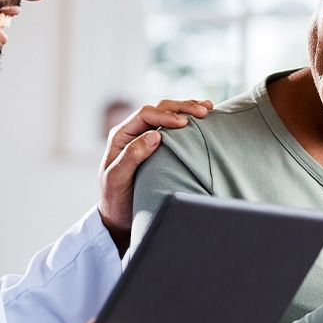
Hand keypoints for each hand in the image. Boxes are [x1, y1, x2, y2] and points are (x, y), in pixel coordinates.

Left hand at [98, 99, 212, 254]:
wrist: (117, 215)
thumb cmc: (115, 199)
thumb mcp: (117, 178)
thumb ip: (132, 155)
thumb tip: (154, 135)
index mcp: (121, 135)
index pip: (145, 115)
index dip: (165, 115)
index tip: (184, 123)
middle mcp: (133, 132)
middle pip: (158, 109)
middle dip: (181, 108)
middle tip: (203, 112)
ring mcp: (145, 137)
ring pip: (167, 114)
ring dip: (187, 109)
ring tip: (208, 108)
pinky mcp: (157, 145)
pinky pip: (172, 127)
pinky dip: (188, 120)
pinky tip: (203, 119)